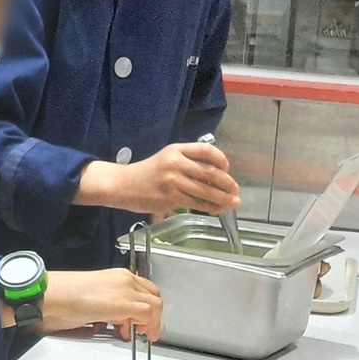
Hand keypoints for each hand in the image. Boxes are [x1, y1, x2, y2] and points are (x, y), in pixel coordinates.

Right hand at [42, 268, 162, 340]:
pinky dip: (146, 325)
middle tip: (146, 329)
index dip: (149, 306)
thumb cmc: (68, 297)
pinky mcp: (124, 304)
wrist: (57, 295)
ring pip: (155, 305)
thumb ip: (114, 305)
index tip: (145, 319)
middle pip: (154, 296)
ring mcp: (127, 290)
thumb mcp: (98, 298)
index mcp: (119, 276)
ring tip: (140, 333)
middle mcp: (126, 279)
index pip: (146, 289)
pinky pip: (147, 314)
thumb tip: (123, 319)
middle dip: (154, 315)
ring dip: (152, 321)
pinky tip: (133, 332)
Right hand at [77, 143, 239, 215]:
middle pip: (210, 172)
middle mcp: (175, 162)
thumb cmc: (146, 173)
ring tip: (234, 203)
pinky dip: (210, 207)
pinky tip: (218, 210)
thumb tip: (213, 176)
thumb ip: (187, 163)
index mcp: (176, 149)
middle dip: (227, 183)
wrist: (122, 185)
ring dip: (223, 198)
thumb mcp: (166, 159)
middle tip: (236, 190)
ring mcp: (172, 180)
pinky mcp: (169, 197)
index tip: (227, 169)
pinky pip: (196, 203)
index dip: (221, 159)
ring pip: (205, 190)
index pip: (206, 150)